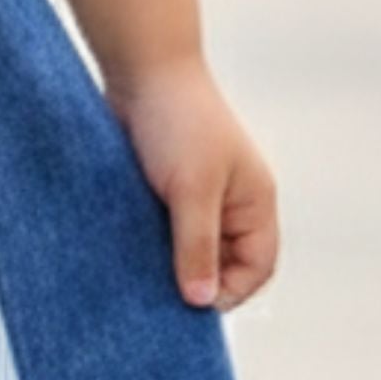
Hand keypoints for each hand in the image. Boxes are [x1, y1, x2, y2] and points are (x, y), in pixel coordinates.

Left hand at [102, 54, 279, 313]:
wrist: (141, 73)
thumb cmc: (178, 122)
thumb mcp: (192, 191)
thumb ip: (197, 247)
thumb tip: (200, 302)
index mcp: (253, 203)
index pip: (257, 267)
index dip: (230, 292)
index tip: (191, 305)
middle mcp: (228, 206)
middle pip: (221, 267)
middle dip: (193, 285)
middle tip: (157, 301)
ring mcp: (194, 201)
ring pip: (186, 254)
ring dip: (164, 269)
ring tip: (137, 282)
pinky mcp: (161, 197)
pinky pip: (159, 237)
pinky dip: (146, 251)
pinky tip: (123, 260)